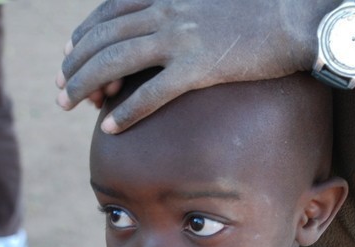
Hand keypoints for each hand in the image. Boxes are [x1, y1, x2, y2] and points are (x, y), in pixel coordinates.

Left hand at [57, 0, 335, 133]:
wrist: (295, 17)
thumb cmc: (258, 13)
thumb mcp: (211, 2)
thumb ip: (183, 10)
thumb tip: (166, 29)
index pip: (107, 13)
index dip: (82, 37)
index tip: (69, 58)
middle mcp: (167, 11)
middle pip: (103, 38)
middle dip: (74, 65)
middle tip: (59, 90)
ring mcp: (181, 38)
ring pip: (116, 61)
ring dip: (86, 85)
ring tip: (68, 106)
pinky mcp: (199, 66)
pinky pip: (152, 92)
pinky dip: (127, 110)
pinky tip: (109, 126)